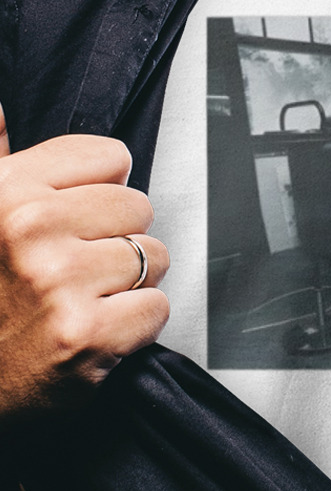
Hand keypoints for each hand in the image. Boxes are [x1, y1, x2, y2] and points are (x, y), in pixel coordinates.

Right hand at [0, 104, 168, 423]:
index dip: (103, 190)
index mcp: (5, 191)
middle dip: (120, 238)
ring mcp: (59, 282)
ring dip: (132, 283)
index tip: (81, 216)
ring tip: (87, 299)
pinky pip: (157, 307)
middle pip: (138, 207)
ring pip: (154, 257)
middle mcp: (30, 228)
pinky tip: (99, 328)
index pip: (110, 156)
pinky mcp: (87, 333)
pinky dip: (138, 323)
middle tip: (81, 268)